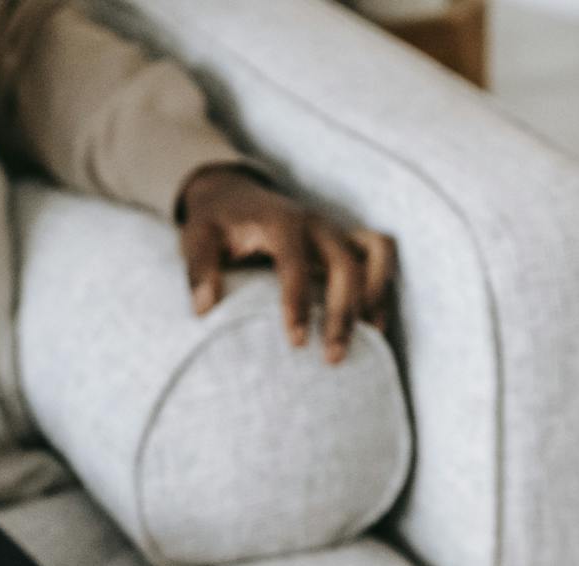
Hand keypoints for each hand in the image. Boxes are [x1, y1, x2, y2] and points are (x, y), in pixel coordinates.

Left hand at [177, 165, 396, 363]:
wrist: (234, 194)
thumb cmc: (216, 223)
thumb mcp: (197, 237)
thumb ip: (199, 269)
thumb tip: (204, 308)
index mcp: (280, 221)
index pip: (295, 261)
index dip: (298, 302)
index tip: (296, 342)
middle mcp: (316, 223)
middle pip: (346, 263)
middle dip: (343, 312)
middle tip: (332, 357)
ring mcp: (335, 230)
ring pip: (375, 255)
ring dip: (374, 298)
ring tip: (369, 340)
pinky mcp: (346, 241)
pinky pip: (379, 257)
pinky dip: (381, 289)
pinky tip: (373, 328)